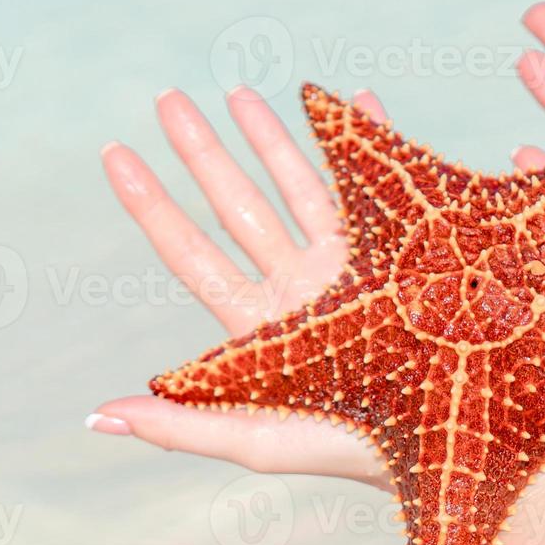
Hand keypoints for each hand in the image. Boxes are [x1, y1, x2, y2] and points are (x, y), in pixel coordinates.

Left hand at [91, 85, 395, 486]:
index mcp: (257, 326)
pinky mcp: (400, 251)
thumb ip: (179, 427)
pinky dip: (368, 140)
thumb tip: (96, 418)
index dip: (151, 204)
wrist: (448, 442)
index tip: (114, 152)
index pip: (190, 253)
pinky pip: (377, 183)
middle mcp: (296, 287)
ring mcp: (346, 266)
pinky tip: (352, 101)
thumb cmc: (348, 452)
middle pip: (236, 206)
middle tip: (167, 98)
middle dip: (202, 152)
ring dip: (270, 139)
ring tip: (238, 92)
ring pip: (297, 187)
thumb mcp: (255, 441)